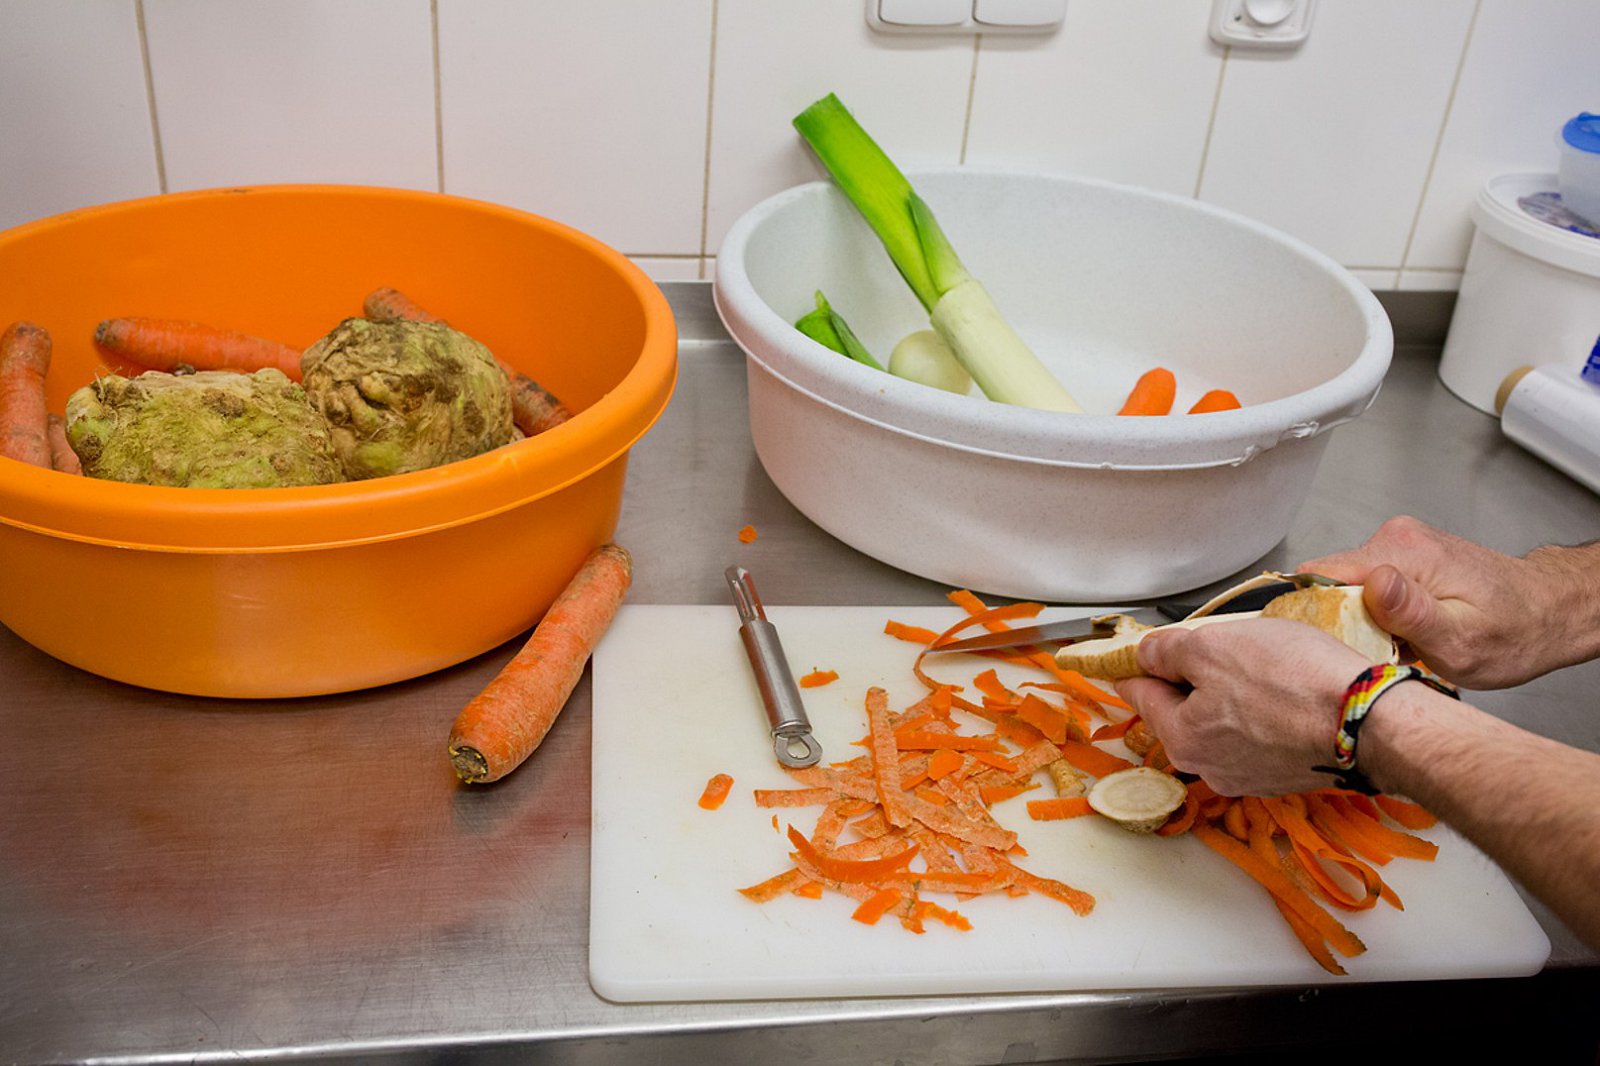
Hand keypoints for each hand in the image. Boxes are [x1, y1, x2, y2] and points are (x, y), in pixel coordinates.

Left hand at [1114, 618, 1369, 796]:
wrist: (1372, 722)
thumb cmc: (1294, 682)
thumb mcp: (1213, 646)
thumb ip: (1169, 651)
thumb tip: (1145, 654)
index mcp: (1182, 739)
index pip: (1141, 694)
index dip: (1135, 665)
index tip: (1127, 656)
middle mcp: (1211, 767)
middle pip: (1181, 710)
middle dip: (1188, 677)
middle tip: (1209, 645)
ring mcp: (1251, 775)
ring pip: (1221, 723)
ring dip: (1228, 694)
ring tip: (1257, 663)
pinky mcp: (1287, 772)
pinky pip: (1257, 735)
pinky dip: (1261, 711)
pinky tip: (1282, 690)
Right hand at [1300, 515, 1586, 687]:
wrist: (1548, 612)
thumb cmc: (1513, 633)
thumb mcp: (1461, 640)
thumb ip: (1412, 614)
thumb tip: (1373, 583)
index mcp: (1403, 553)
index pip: (1322, 575)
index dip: (1315, 614)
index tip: (1330, 646)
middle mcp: (1396, 537)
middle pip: (1331, 583)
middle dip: (1342, 622)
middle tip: (1378, 652)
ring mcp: (1399, 543)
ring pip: (1346, 587)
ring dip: (1360, 621)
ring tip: (1397, 645)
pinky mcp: (1402, 554)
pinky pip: (1365, 586)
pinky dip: (1376, 615)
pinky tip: (1404, 632)